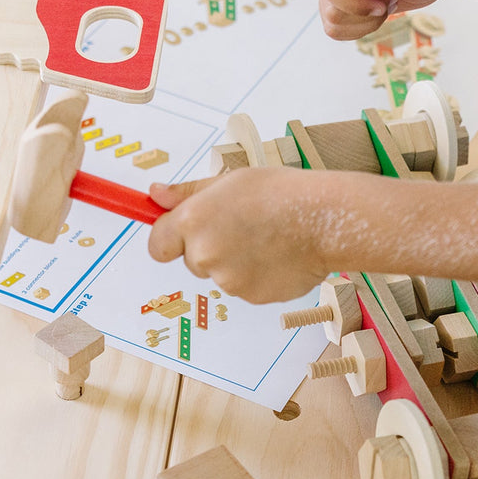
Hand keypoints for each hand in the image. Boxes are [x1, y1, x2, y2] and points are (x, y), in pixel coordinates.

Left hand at [146, 169, 329, 303]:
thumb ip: (187, 193)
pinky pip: (245, 288)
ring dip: (236, 262)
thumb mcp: (229, 181)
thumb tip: (154, 195)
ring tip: (267, 239)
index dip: (170, 240)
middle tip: (243, 226)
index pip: (158, 245)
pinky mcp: (251, 297)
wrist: (323, 219)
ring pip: (221, 275)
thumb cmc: (279, 193)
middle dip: (210, 247)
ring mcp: (228, 280)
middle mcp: (204, 255)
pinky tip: (278, 255)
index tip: (183, 234)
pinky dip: (257, 276)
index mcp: (192, 221)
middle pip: (192, 261)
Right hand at [317, 0, 469, 40]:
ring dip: (364, 23)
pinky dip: (360, 29)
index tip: (382, 3)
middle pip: (330, 8)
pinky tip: (378, 12)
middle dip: (364, 14)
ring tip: (385, 3)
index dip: (353, 3)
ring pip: (332, 23)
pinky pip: (337, 29)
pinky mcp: (340, 1)